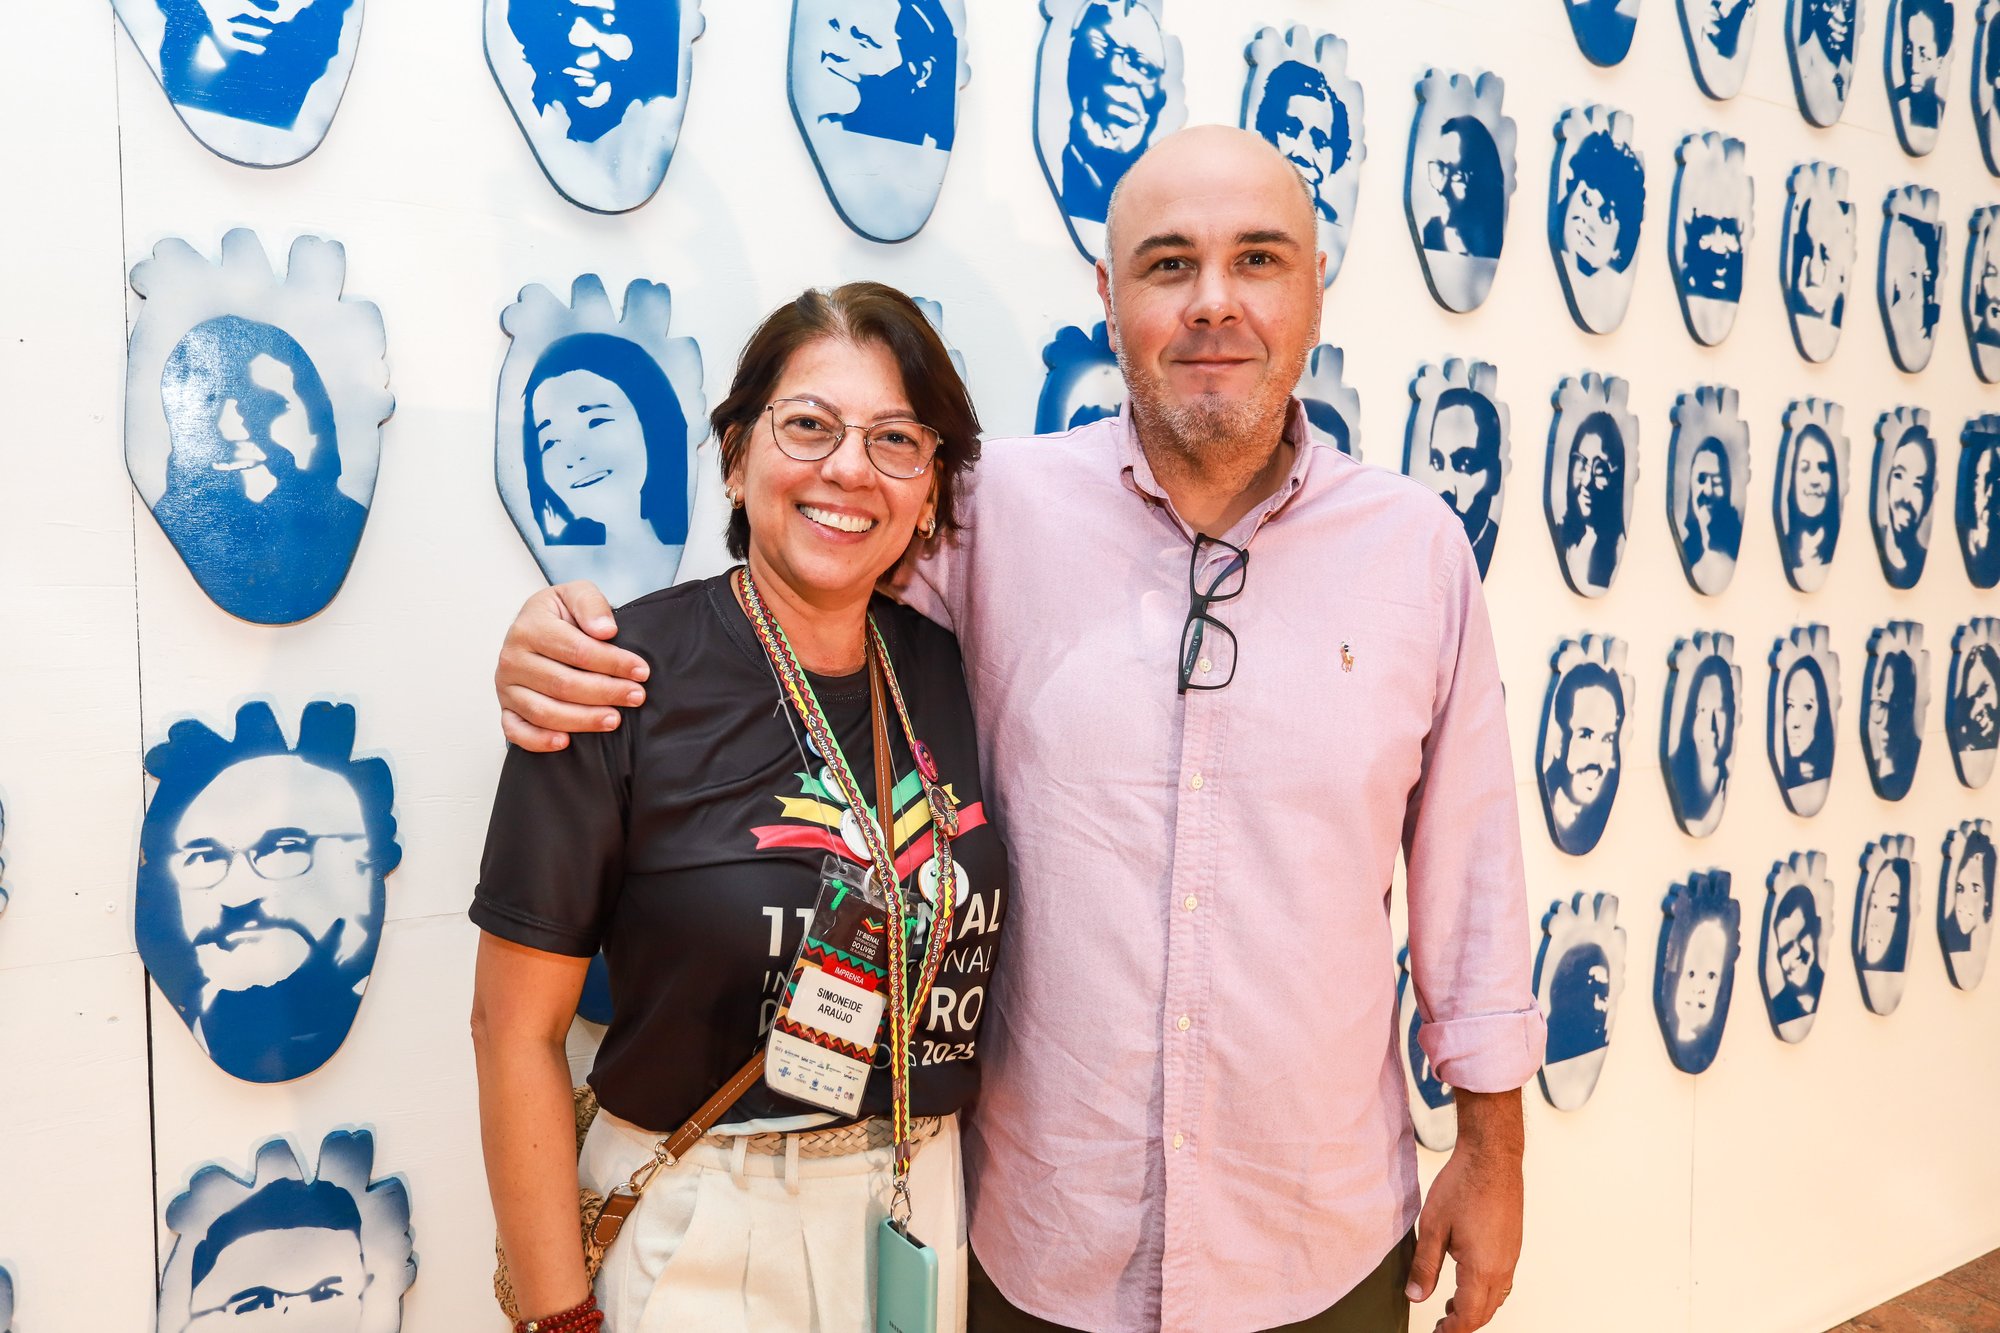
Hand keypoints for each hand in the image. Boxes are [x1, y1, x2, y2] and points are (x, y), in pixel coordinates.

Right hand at [495, 582, 648, 750]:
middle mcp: (512, 658)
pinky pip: (516, 731)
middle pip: (563, 684)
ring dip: (583, 719)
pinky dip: (539, 740)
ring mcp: (506, 686)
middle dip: (605, 692)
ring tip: (614, 720)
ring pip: (544, 711)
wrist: (537, 627)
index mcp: (529, 626)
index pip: (576, 650)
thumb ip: (591, 605)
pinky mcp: (506, 708)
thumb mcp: (577, 594)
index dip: (612, 663)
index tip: (641, 671)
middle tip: (636, 697)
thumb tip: (605, 631)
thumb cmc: (561, 614)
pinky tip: (566, 742)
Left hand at [1405, 1089, 1522, 1331]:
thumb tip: (1416, 1296)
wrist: (1491, 1158)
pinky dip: (1486, 1290)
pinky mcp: (1513, 1244)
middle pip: (1485, 1312)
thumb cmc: (1463, 1186)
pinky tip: (1468, 1279)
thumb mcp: (1433, 1227)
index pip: (1468, 1316)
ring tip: (1451, 1306)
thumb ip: (1425, 1266)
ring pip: (1496, 1297)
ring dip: (1476, 1307)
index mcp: (1482, 1269)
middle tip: (1441, 1326)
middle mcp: (1502, 1267)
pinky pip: (1503, 1280)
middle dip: (1464, 1323)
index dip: (1451, 1329)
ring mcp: (1511, 1256)